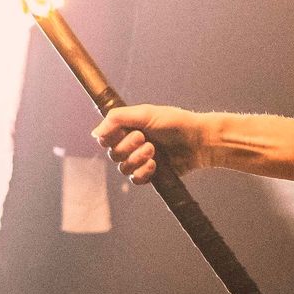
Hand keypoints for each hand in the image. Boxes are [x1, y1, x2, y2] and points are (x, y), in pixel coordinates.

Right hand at [93, 105, 207, 185]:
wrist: (198, 140)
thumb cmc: (174, 122)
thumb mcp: (145, 113)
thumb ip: (117, 119)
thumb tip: (94, 133)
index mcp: (128, 128)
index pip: (104, 139)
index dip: (109, 138)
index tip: (123, 132)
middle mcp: (131, 144)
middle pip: (112, 154)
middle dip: (128, 147)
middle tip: (145, 138)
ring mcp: (140, 160)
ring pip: (123, 168)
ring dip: (137, 159)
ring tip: (154, 151)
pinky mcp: (150, 174)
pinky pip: (135, 179)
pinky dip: (143, 172)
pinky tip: (155, 165)